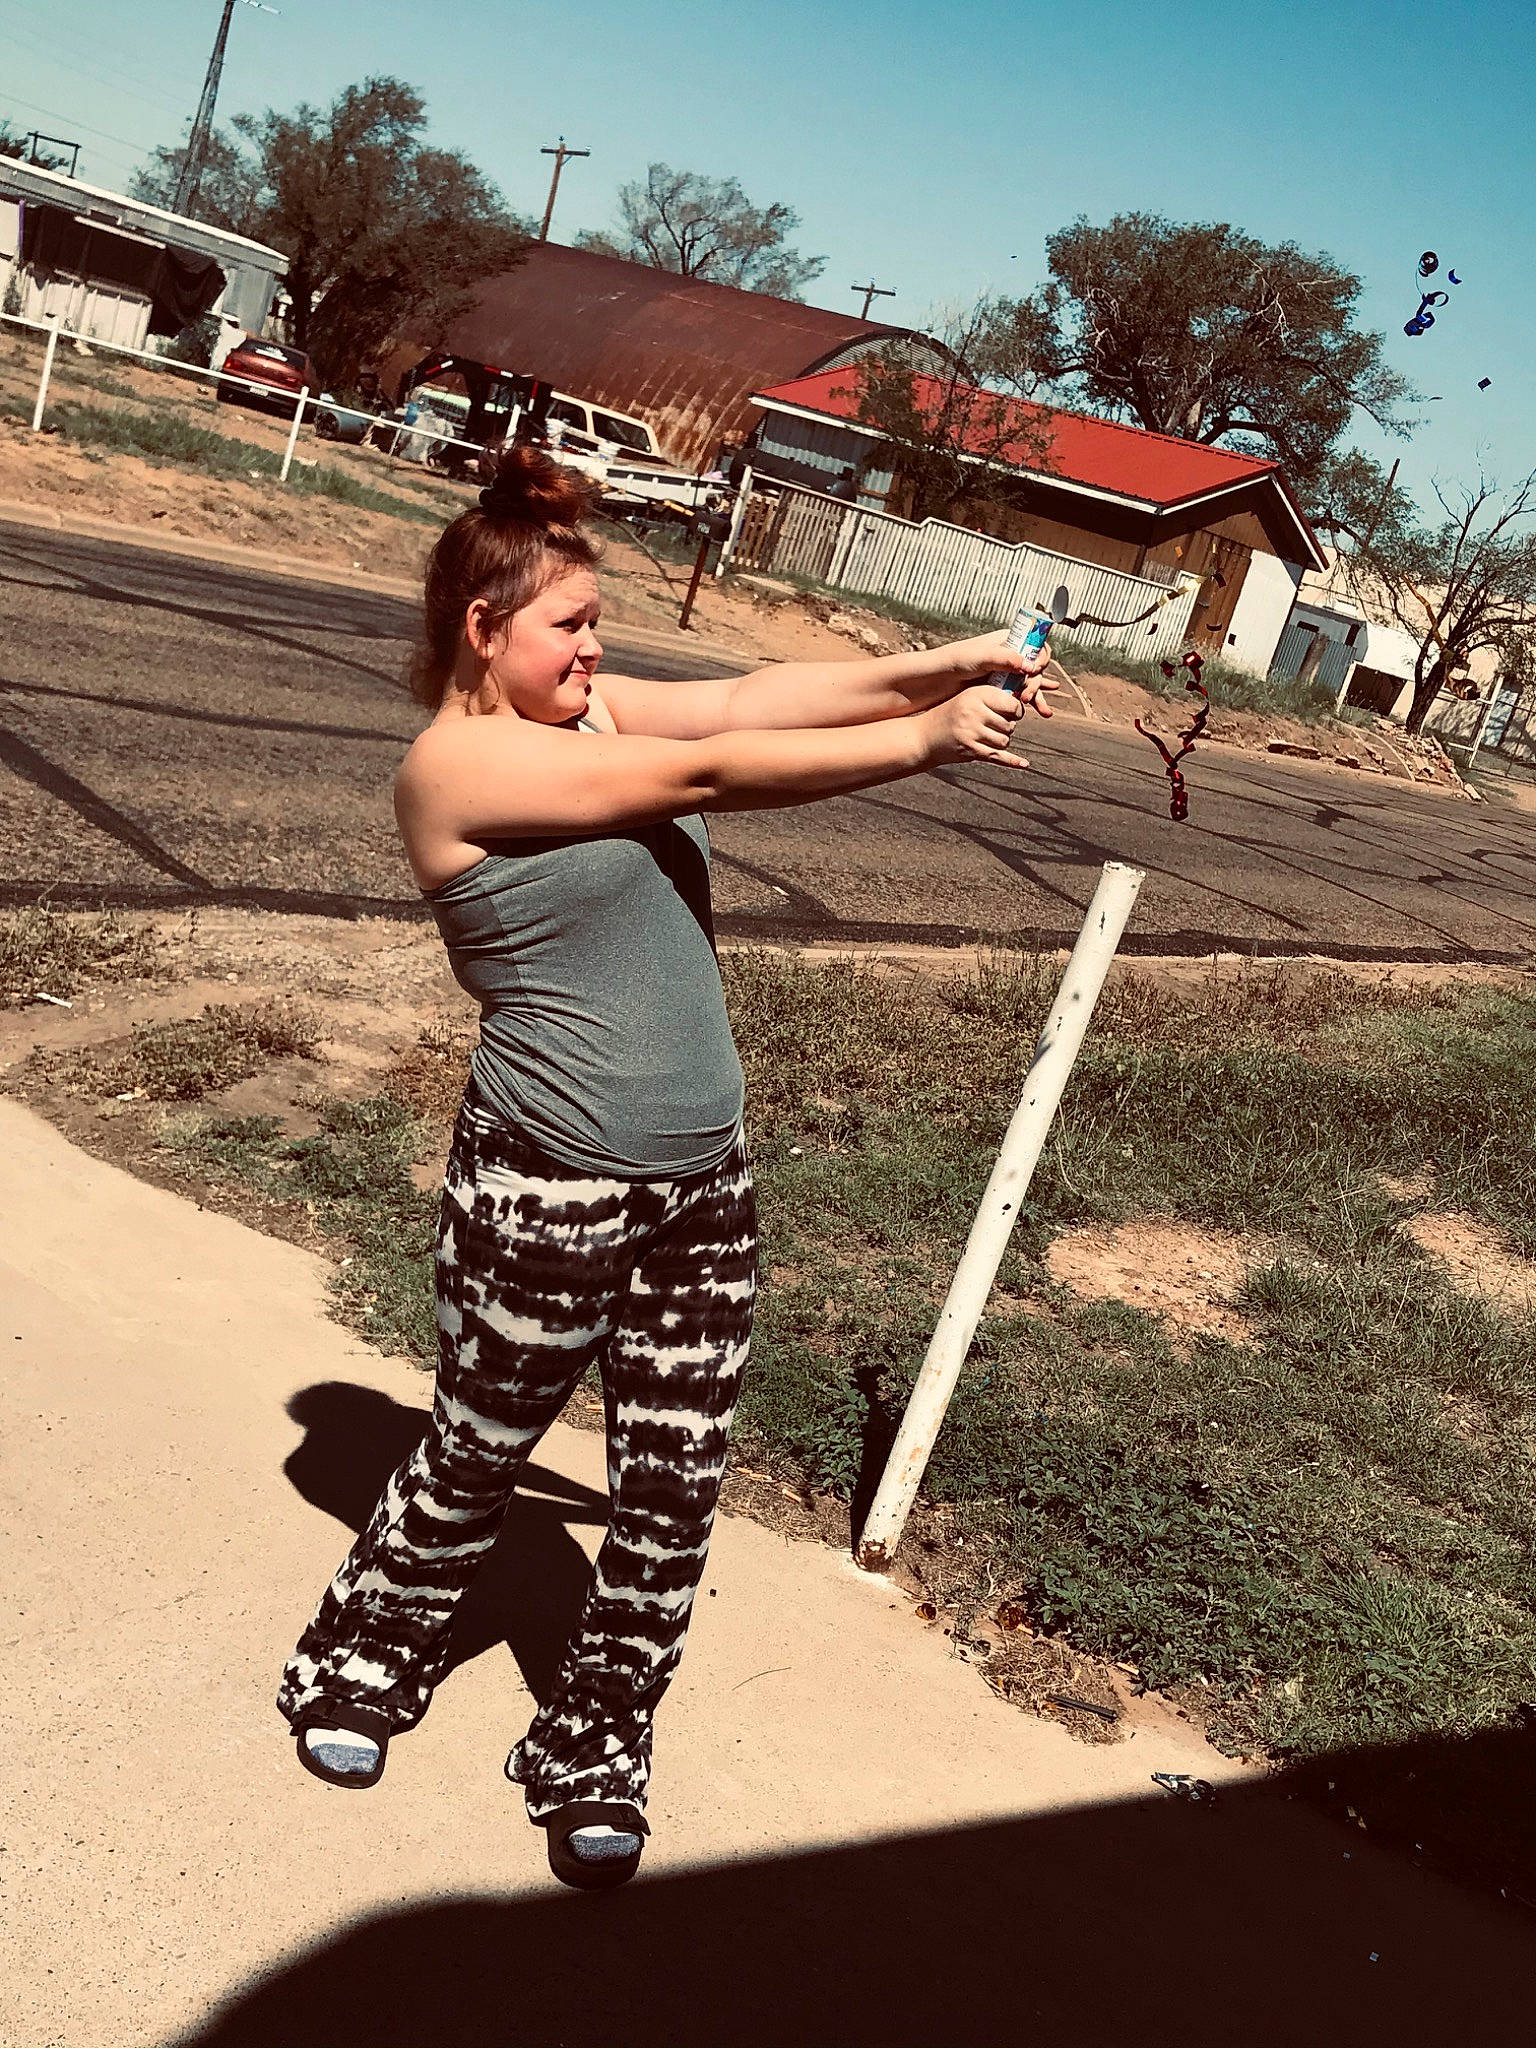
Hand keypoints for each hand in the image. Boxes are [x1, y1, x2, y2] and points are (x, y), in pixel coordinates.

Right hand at [919, 685, 1028, 771]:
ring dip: (1000, 741)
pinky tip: (1024, 764)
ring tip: (986, 736)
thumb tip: (1022, 701)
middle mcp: (974, 712)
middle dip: (1006, 727)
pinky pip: (998, 757)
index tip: (1011, 713)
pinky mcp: (971, 751)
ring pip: (1005, 741)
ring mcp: (972, 733)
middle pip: (1010, 725)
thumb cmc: (950, 714)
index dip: (1016, 710)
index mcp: (977, 694)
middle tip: (993, 726)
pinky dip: (1013, 761)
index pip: (1012, 704)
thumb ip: (992, 698)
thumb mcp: (968, 698)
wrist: (925, 736)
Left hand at [931, 629, 1059, 718]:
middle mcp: (1008, 656)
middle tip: (1025, 696)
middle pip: (1034, 667)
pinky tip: (1042, 711)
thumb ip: (1005, 659)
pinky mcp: (999, 689)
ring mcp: (1004, 673)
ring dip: (1038, 695)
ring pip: (1029, 683)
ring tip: (1042, 710)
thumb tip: (1030, 666)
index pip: (1035, 645)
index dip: (1040, 658)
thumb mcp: (980, 657)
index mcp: (1007, 640)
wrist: (933, 681)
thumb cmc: (953, 662)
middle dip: (1036, 682)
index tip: (1034, 670)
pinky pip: (1020, 694)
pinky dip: (1032, 702)